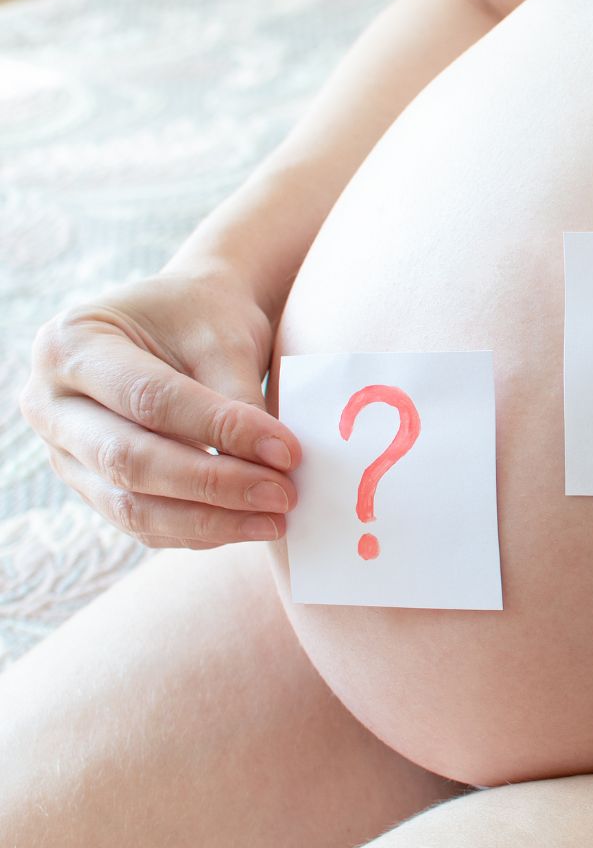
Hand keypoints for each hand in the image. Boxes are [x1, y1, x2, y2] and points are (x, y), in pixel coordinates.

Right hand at [19, 265, 301, 547]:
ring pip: (131, 506)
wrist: (187, 318)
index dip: (222, 430)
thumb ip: (239, 403)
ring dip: (209, 521)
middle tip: (283, 495)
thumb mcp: (224, 342)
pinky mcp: (90, 486)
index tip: (286, 450)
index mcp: (72, 345)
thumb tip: (274, 468)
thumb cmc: (205, 318)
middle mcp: (51, 403)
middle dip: (214, 486)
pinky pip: (141, 522)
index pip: (150, 400)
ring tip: (275, 520)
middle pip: (129, 461)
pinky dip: (197, 529)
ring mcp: (63, 451)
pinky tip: (248, 524)